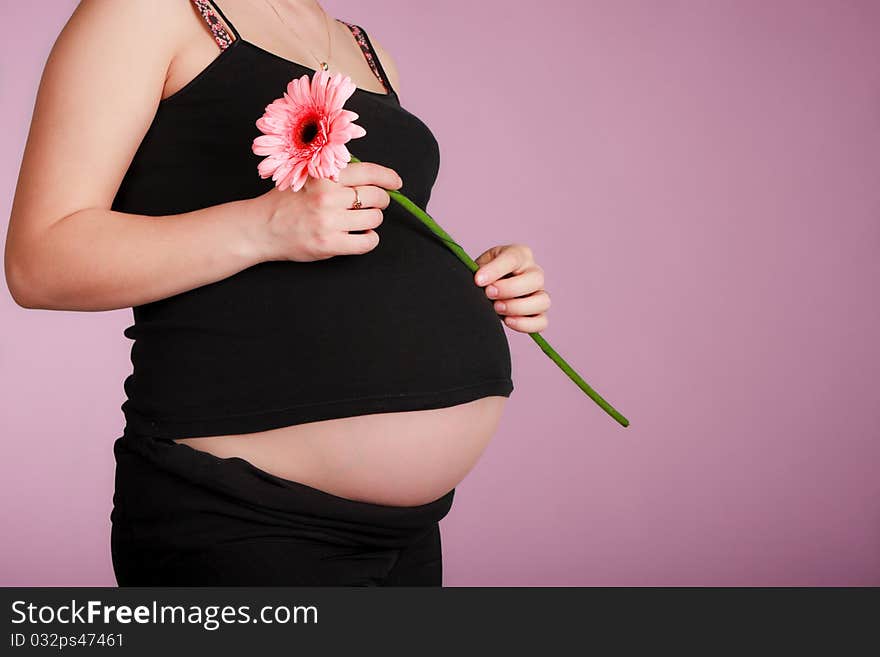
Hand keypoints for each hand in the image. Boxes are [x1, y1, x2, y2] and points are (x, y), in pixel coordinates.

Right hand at [252, 161, 403, 261]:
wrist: (260, 228)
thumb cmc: (285, 201)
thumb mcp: (306, 176)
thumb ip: (333, 173)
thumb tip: (370, 176)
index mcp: (324, 175)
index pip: (369, 172)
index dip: (388, 177)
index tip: (396, 182)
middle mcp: (328, 196)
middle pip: (376, 196)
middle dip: (380, 201)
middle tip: (374, 204)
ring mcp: (329, 221)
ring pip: (374, 218)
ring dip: (373, 220)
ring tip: (361, 221)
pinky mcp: (329, 244)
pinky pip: (367, 242)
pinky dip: (370, 239)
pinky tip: (362, 236)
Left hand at [473, 244, 549, 332]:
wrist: (485, 289)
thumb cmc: (484, 274)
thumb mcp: (480, 266)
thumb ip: (481, 271)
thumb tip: (480, 281)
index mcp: (520, 255)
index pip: (513, 258)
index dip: (495, 270)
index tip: (478, 280)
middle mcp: (534, 272)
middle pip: (535, 279)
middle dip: (509, 289)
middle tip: (488, 294)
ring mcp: (540, 293)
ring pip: (543, 301)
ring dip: (518, 307)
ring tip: (497, 308)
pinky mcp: (539, 313)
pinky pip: (541, 322)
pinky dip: (526, 324)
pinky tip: (508, 321)